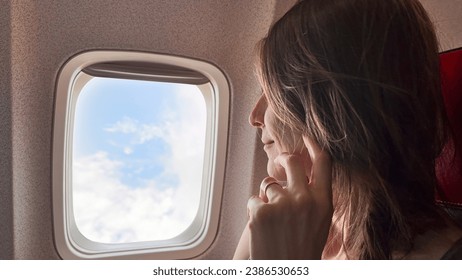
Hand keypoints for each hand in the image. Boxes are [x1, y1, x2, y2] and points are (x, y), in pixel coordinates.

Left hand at [247, 136, 332, 258]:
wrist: (287, 273)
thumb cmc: (302, 250)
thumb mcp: (319, 223)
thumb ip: (313, 198)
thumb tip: (300, 176)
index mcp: (324, 202)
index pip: (323, 163)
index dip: (315, 145)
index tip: (307, 135)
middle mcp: (305, 199)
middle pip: (292, 162)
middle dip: (283, 158)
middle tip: (279, 161)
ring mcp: (282, 204)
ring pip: (268, 185)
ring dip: (267, 198)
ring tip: (272, 222)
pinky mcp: (260, 211)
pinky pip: (253, 200)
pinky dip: (254, 212)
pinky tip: (262, 229)